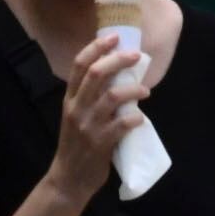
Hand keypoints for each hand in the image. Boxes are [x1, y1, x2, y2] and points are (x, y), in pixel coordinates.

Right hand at [49, 30, 149, 198]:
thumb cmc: (76, 145)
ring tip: (145, 89)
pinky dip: (135, 118)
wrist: (68, 179)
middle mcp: (76, 108)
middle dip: (118, 60)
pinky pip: (121, 125)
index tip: (114, 37)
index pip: (79, 65)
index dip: (96, 48)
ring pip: (112, 96)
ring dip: (133, 89)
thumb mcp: (75, 116)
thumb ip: (89, 98)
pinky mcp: (100, 143)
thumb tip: (117, 77)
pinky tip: (141, 118)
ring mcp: (88, 126)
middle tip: (136, 56)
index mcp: (69, 99)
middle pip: (97, 74)